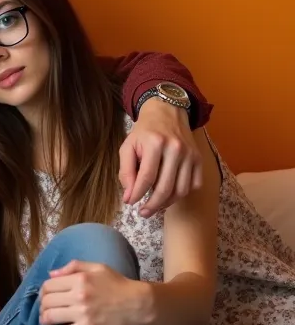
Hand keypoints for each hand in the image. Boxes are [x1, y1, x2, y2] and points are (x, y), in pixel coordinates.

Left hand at [36, 260, 145, 324]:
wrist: (138, 303)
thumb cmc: (118, 284)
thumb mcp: (98, 267)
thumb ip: (74, 266)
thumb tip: (51, 274)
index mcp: (79, 279)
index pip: (48, 285)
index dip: (43, 291)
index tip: (46, 296)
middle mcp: (78, 295)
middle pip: (46, 301)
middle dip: (42, 305)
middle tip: (46, 308)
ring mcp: (82, 313)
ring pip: (50, 317)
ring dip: (43, 319)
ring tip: (46, 319)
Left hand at [119, 99, 201, 217]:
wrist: (167, 112)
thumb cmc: (144, 132)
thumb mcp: (128, 146)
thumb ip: (126, 171)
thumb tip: (128, 197)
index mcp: (155, 143)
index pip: (147, 177)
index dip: (137, 194)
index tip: (130, 203)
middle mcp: (176, 149)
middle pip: (165, 187)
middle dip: (152, 205)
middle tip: (143, 213)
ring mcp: (190, 154)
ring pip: (181, 190)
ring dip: (166, 203)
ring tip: (154, 205)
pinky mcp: (199, 159)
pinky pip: (193, 185)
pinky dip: (181, 194)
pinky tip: (169, 194)